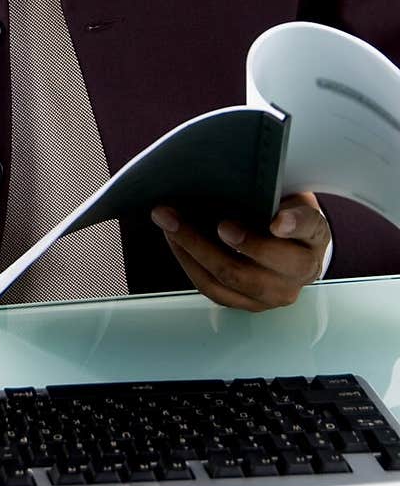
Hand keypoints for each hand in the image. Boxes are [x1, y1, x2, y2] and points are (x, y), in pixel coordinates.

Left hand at [151, 191, 328, 310]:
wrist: (290, 245)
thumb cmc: (283, 212)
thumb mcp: (289, 195)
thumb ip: (274, 191)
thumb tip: (236, 181)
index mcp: (314, 236)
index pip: (309, 227)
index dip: (293, 224)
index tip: (276, 220)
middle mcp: (300, 271)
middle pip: (264, 262)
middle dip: (228, 242)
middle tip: (204, 222)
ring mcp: (274, 293)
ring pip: (231, 279)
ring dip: (194, 251)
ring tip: (172, 226)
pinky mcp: (248, 303)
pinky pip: (213, 290)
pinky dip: (190, 264)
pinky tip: (175, 242)